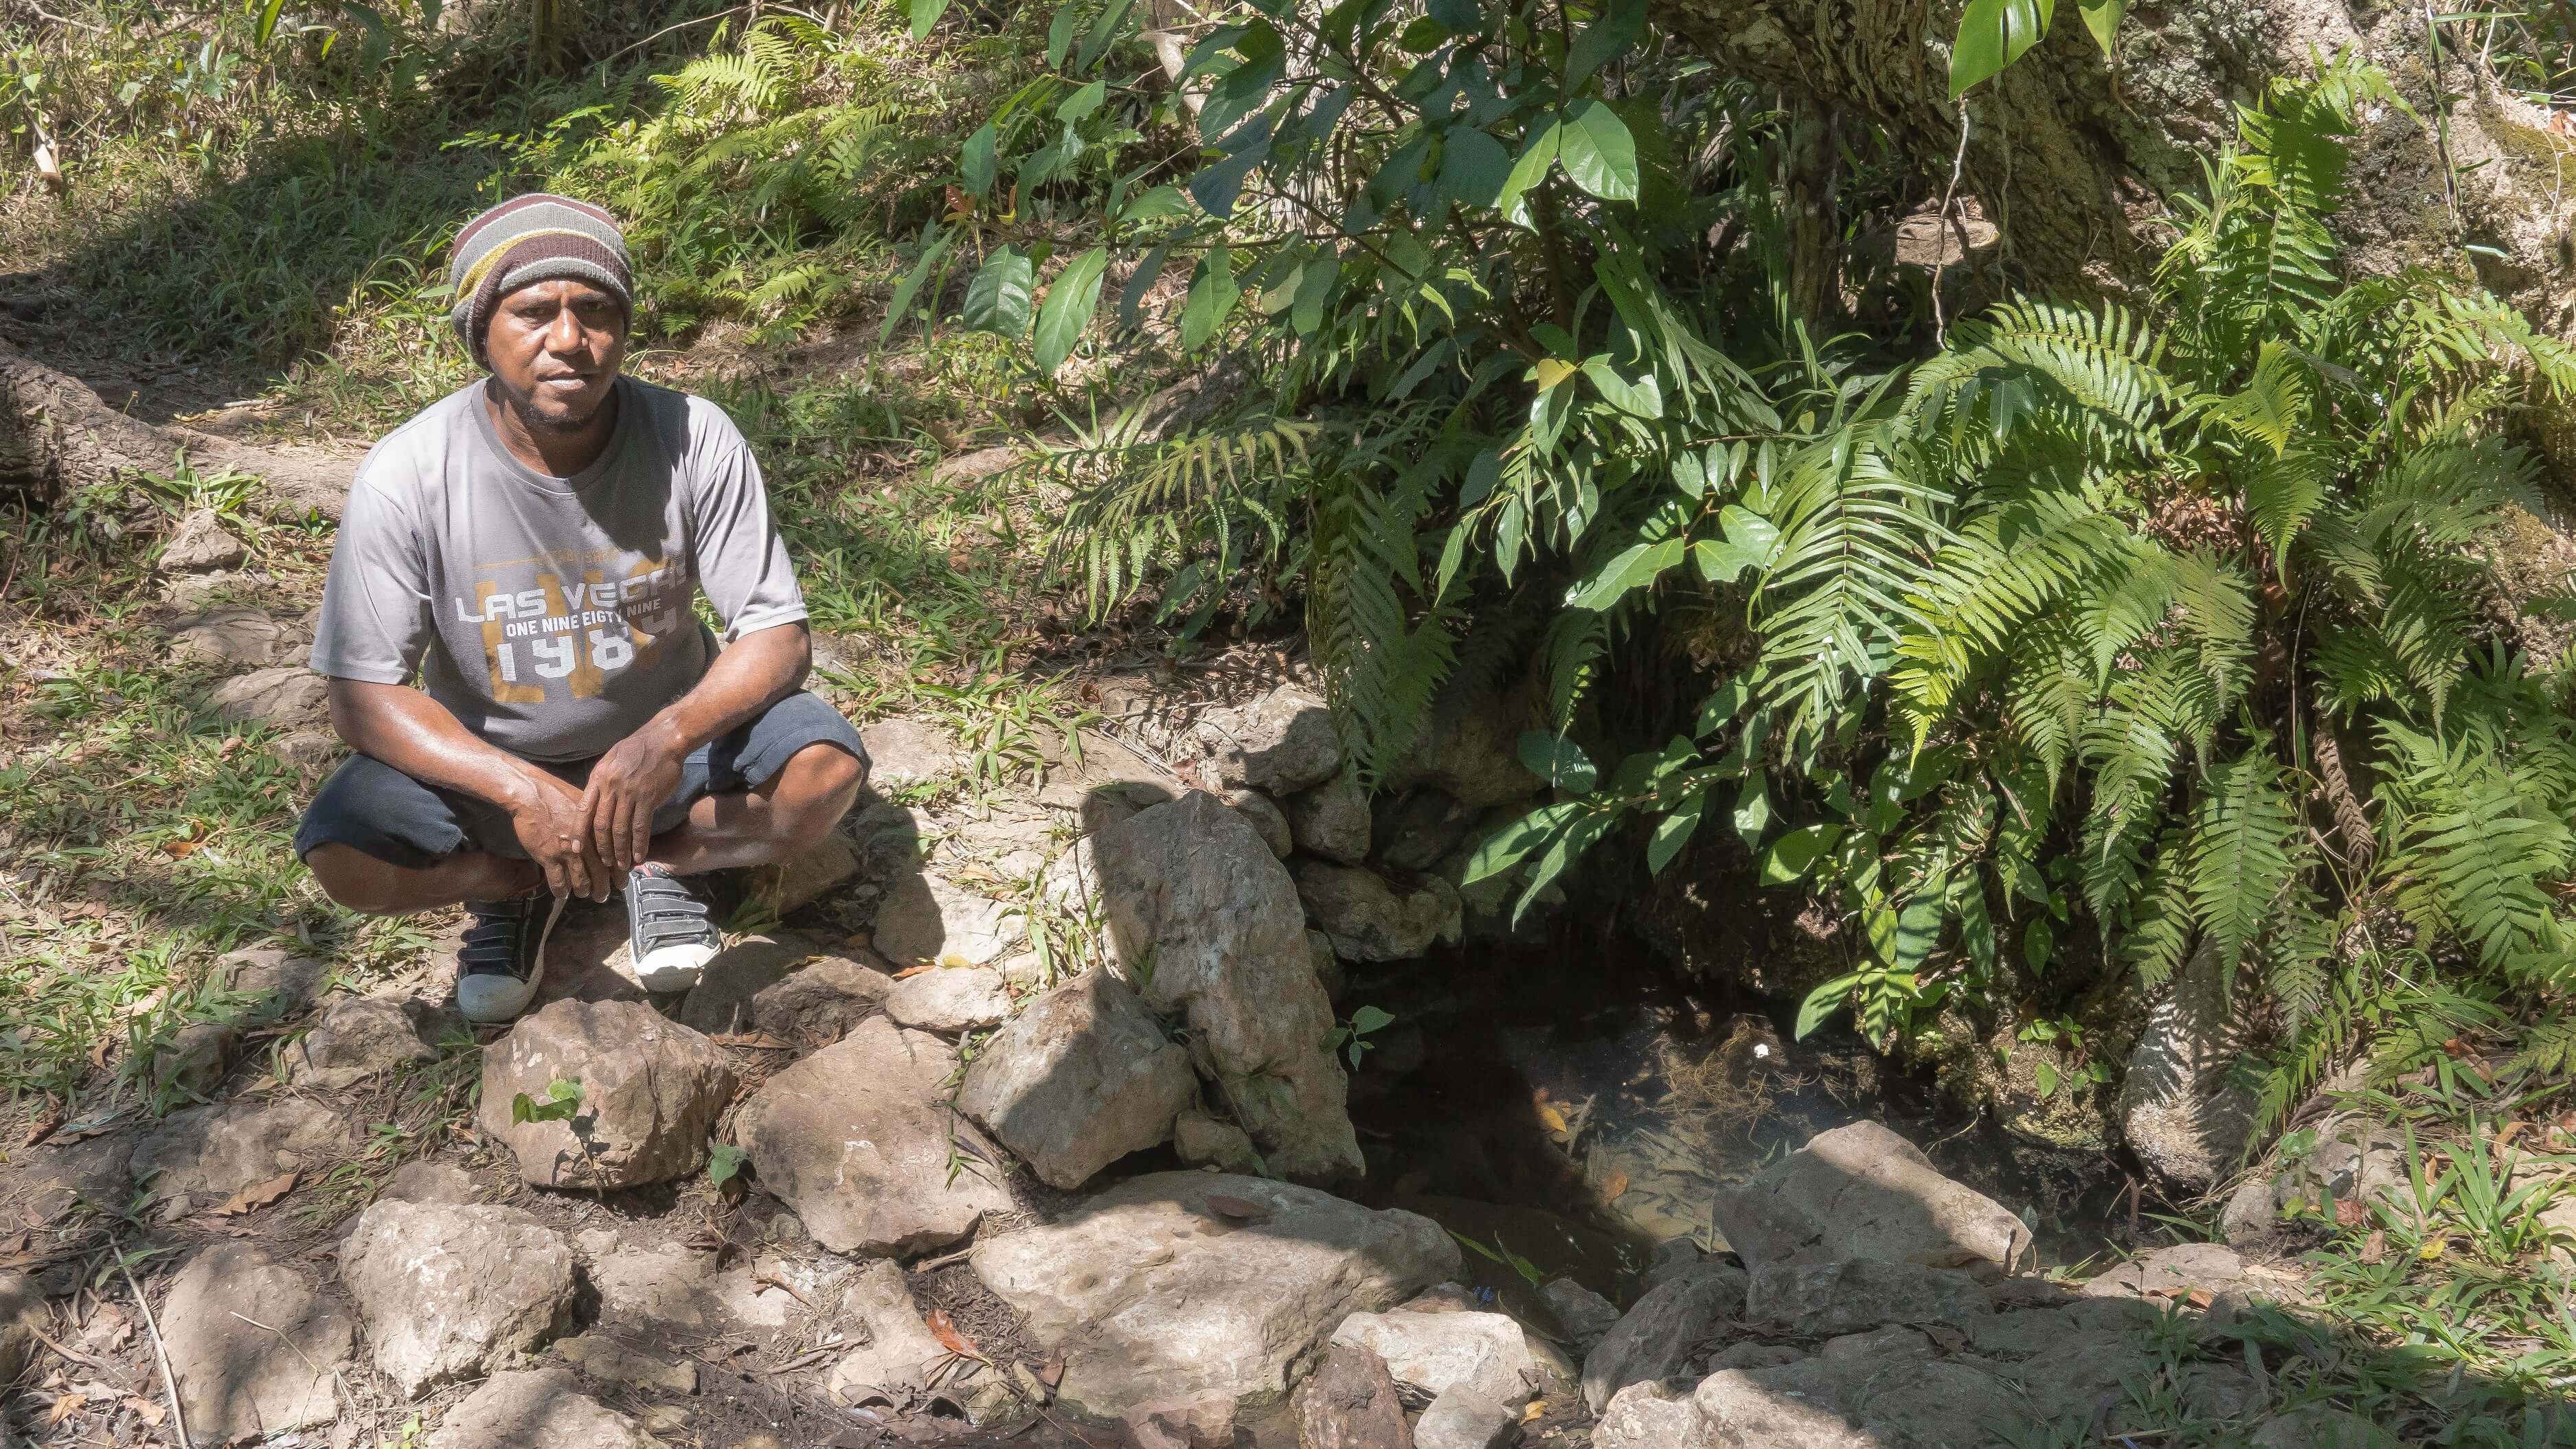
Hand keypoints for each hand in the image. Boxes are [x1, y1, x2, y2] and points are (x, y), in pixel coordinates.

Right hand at [509, 769, 609, 900]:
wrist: (533, 795)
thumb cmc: (559, 796)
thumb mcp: (587, 805)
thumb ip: (598, 821)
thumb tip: (611, 832)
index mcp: (597, 831)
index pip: (614, 856)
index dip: (619, 872)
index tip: (621, 880)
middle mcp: (586, 844)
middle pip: (601, 873)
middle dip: (604, 887)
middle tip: (604, 895)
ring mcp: (567, 852)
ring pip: (581, 881)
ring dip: (584, 891)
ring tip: (585, 894)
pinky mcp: (549, 857)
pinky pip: (559, 881)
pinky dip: (562, 891)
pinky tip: (563, 894)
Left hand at [581, 727, 686, 874]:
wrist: (663, 739)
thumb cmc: (636, 749)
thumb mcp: (610, 760)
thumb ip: (602, 782)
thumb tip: (596, 802)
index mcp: (598, 778)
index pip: (583, 810)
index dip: (578, 831)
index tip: (575, 849)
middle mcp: (611, 787)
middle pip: (601, 824)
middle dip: (601, 847)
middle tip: (605, 862)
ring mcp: (629, 793)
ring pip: (620, 829)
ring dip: (620, 850)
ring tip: (621, 864)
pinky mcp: (648, 798)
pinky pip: (641, 826)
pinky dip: (639, 844)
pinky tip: (639, 855)